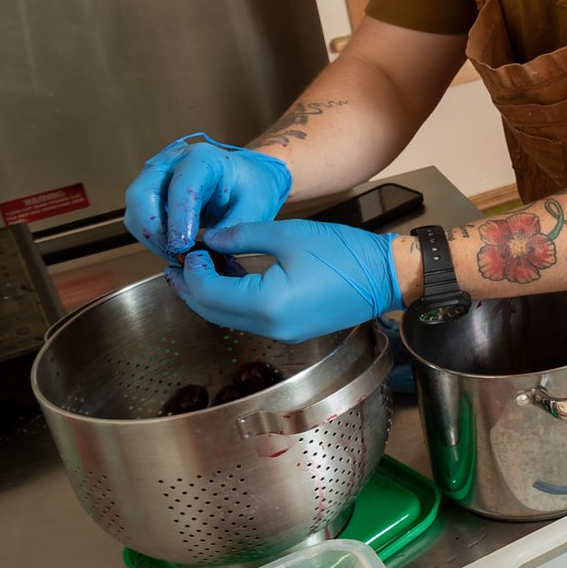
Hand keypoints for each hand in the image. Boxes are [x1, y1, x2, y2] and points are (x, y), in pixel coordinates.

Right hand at [125, 136, 294, 256]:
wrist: (247, 180)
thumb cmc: (252, 188)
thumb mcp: (255, 206)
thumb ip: (235, 226)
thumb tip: (208, 248)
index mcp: (201, 158)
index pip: (179, 188)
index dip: (179, 219)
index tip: (184, 246)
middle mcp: (172, 162)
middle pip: (141, 194)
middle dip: (154, 230)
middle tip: (176, 255)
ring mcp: (157, 177)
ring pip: (135, 209)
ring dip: (151, 237)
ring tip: (177, 256)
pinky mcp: (152, 194)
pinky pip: (140, 218)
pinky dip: (152, 238)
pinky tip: (173, 249)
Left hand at [172, 219, 400, 341]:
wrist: (385, 277)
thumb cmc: (345, 254)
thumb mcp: (289, 234)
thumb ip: (242, 235)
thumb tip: (211, 238)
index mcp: (266, 304)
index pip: (207, 292)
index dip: (191, 270)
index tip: (188, 247)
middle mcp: (270, 327)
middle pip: (211, 311)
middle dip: (191, 287)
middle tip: (180, 261)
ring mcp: (281, 333)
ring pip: (227, 318)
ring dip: (209, 294)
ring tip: (202, 265)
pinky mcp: (290, 330)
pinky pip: (248, 318)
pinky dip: (232, 300)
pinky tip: (231, 277)